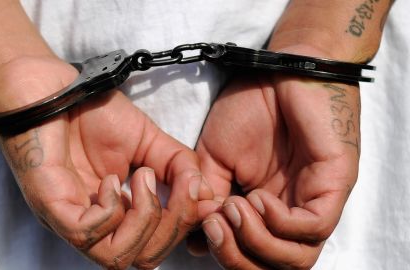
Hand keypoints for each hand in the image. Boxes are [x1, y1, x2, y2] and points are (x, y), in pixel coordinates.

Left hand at [0, 55, 211, 268]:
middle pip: (142, 259)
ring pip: (116, 258)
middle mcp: (94, 224)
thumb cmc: (93, 113)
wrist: (51, 88)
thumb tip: (205, 193)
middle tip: (175, 183)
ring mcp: (70, 218)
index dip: (185, 226)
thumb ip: (178, 166)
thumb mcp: (149, 141)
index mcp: (116, 215)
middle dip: (172, 225)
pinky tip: (111, 179)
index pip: (156, 246)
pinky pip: (85, 234)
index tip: (200, 191)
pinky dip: (111, 209)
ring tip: (141, 177)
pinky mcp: (50, 205)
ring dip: (144, 218)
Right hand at [193, 48, 359, 267]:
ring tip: (233, 208)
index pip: (252, 255)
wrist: (274, 69)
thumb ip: (209, 197)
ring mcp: (315, 201)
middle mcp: (292, 212)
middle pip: (274, 266)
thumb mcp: (215, 158)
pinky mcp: (334, 184)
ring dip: (256, 243)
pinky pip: (313, 227)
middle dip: (237, 258)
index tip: (200, 229)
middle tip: (213, 226)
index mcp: (265, 209)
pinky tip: (257, 197)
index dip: (224, 253)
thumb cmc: (249, 108)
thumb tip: (197, 238)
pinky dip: (278, 223)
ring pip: (297, 258)